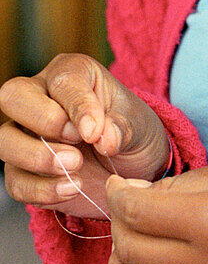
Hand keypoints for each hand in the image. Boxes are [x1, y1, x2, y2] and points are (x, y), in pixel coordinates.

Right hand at [0, 54, 169, 218]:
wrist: (132, 169)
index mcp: (73, 74)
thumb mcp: (139, 125)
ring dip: (37, 157)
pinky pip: (15, 180)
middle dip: (43, 121)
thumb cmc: (131, 132)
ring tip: (76, 168)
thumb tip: (104, 137)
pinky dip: (40, 189)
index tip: (95, 132)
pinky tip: (71, 188)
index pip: (61, 81)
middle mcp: (40, 98)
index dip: (77, 107)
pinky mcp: (24, 170)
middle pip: (12, 97)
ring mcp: (26, 134)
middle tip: (78, 142)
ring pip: (4, 139)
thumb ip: (122, 127)